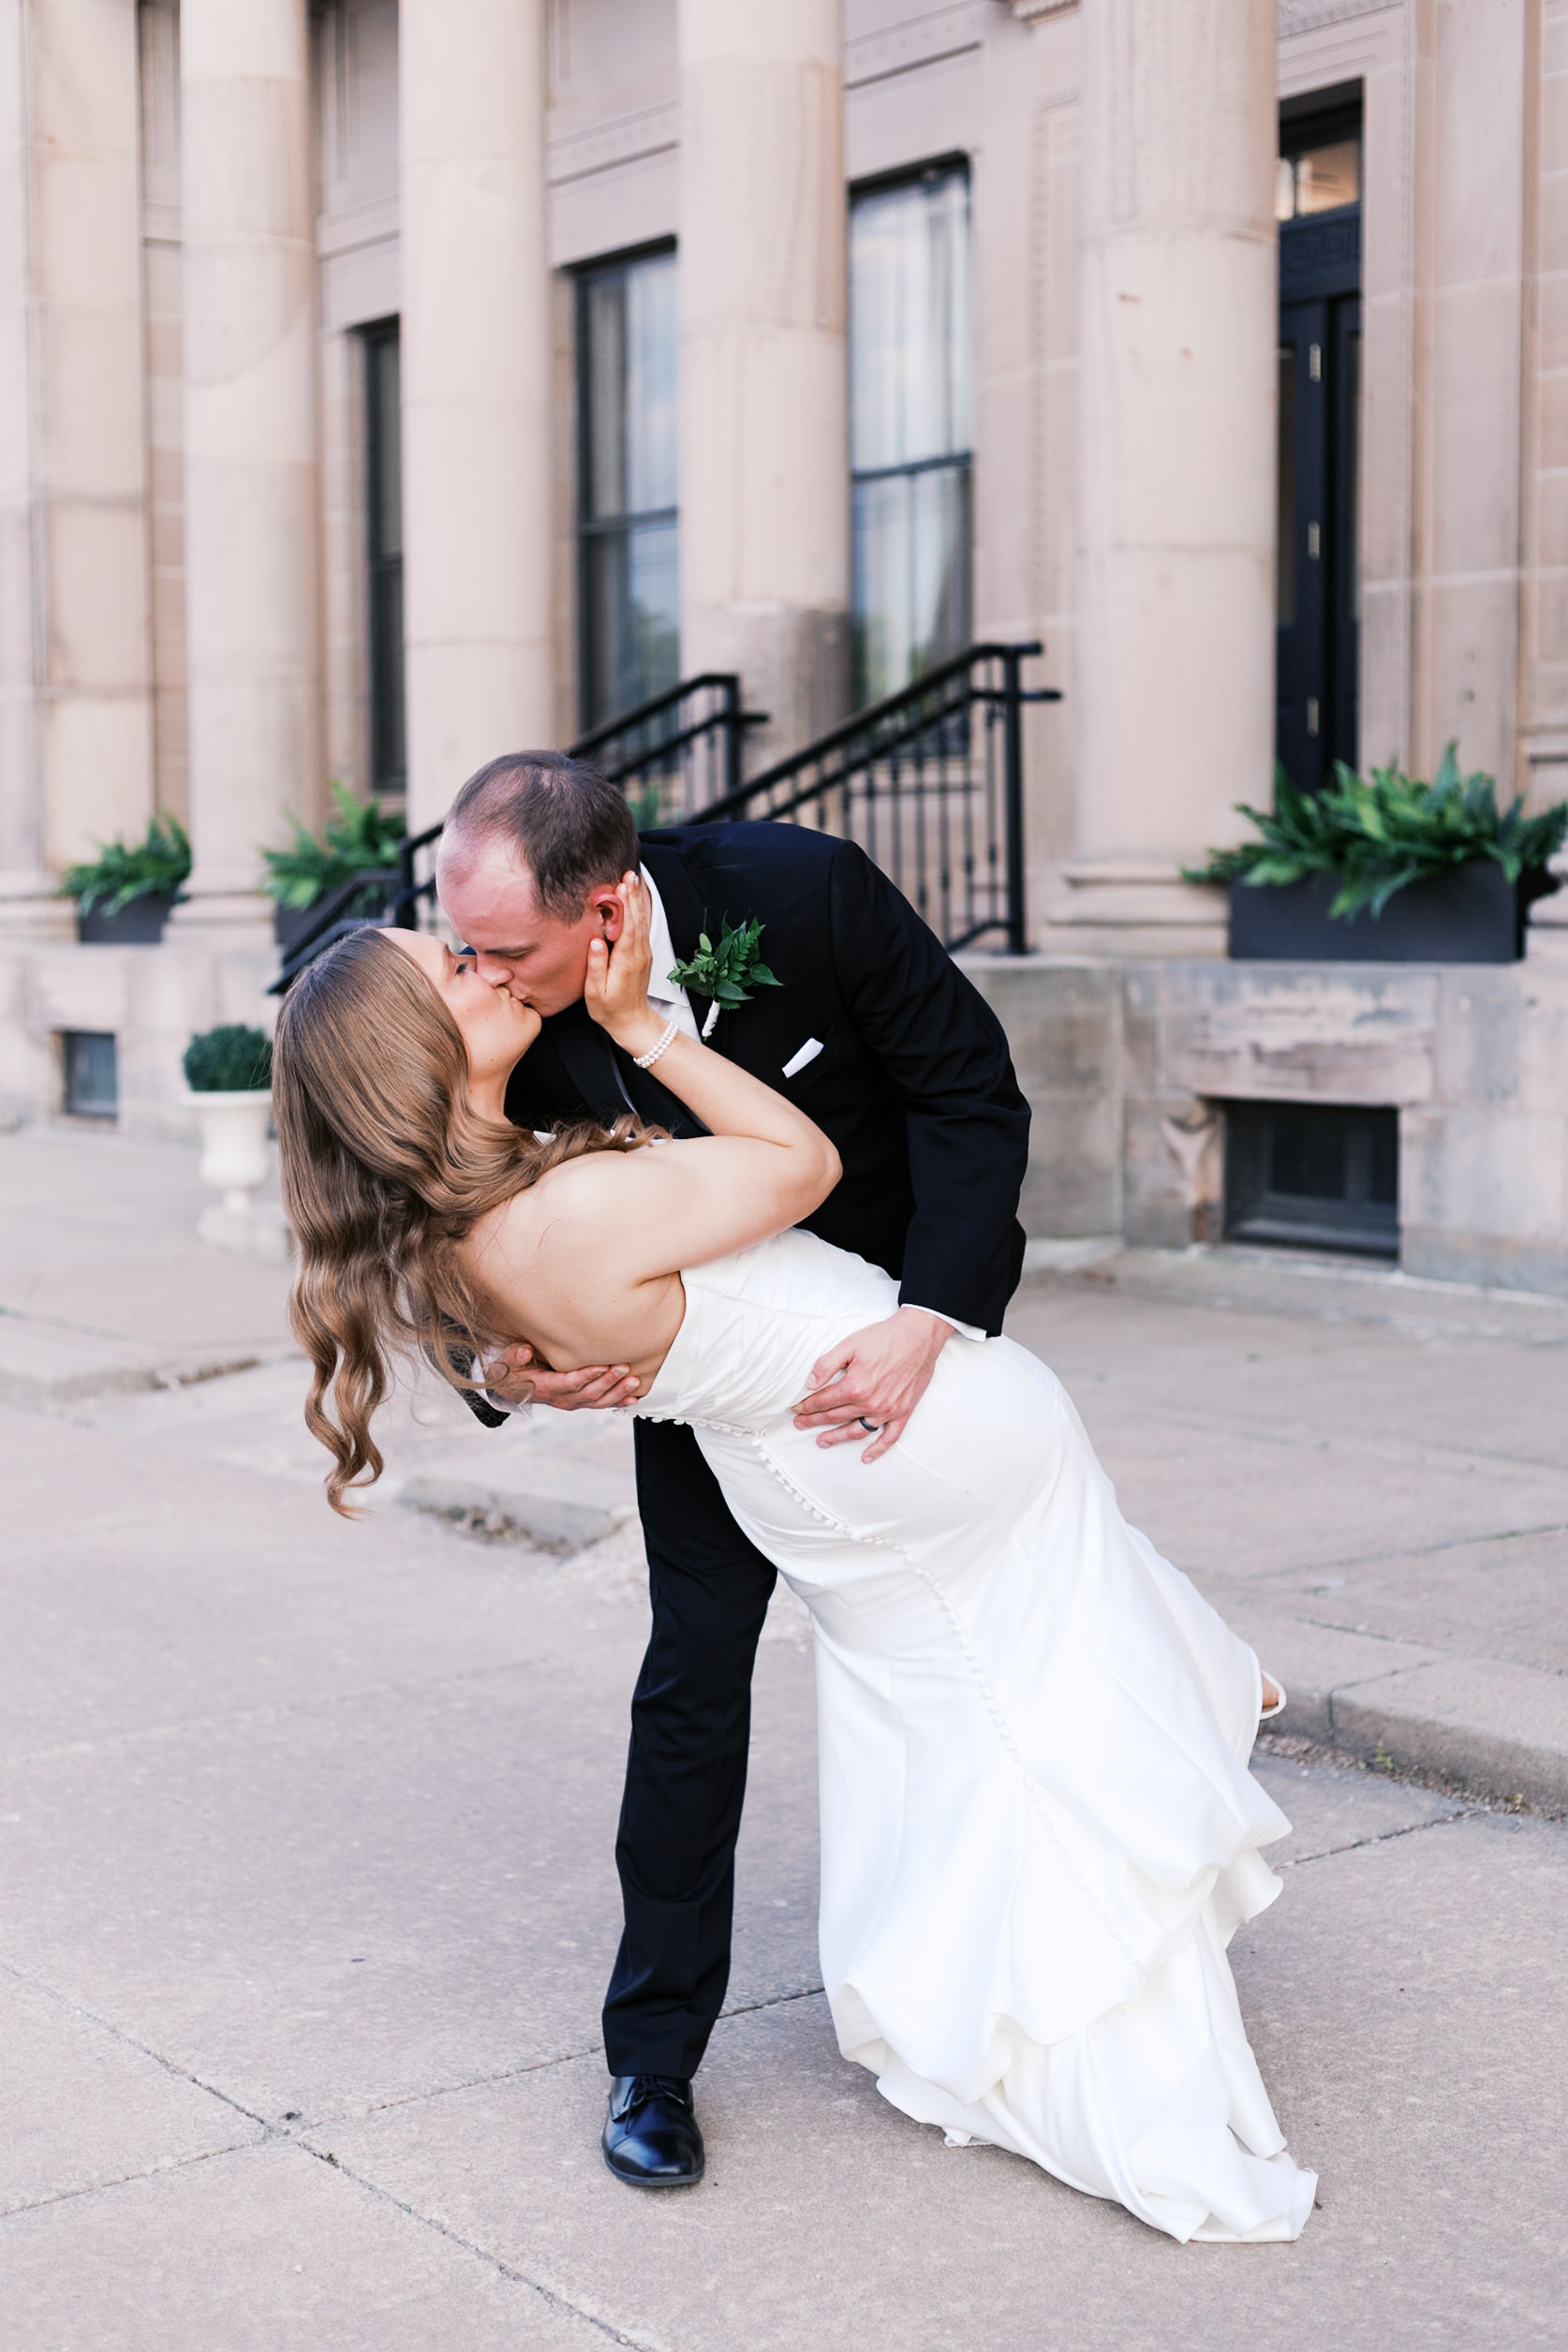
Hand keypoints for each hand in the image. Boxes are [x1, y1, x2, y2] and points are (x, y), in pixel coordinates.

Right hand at [485, 1342, 640, 1412]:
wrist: (513, 1385)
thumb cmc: (513, 1369)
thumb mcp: (507, 1360)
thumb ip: (514, 1355)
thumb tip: (524, 1351)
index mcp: (544, 1387)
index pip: (568, 1383)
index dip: (586, 1376)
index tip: (602, 1366)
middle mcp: (560, 1398)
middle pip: (588, 1393)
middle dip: (608, 1382)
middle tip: (624, 1368)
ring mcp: (571, 1402)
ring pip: (597, 1401)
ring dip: (617, 1392)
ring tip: (633, 1382)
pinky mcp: (579, 1401)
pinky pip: (600, 1404)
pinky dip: (617, 1401)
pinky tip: (632, 1398)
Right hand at [584, 873, 661, 1056]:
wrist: (632, 1022)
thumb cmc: (610, 1009)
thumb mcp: (596, 992)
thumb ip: (596, 966)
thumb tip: (595, 941)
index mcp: (627, 959)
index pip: (628, 925)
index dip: (626, 903)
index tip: (623, 884)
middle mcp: (639, 953)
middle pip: (637, 918)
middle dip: (633, 894)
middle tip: (629, 873)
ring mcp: (643, 953)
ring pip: (641, 921)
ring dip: (637, 900)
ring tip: (632, 880)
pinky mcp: (642, 954)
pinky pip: (641, 928)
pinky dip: (638, 911)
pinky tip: (635, 900)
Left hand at [792, 1307, 950, 1463]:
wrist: (918, 1336)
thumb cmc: (885, 1338)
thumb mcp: (849, 1345)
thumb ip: (826, 1365)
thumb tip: (810, 1383)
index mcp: (854, 1386)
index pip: (823, 1401)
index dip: (806, 1406)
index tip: (796, 1410)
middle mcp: (869, 1403)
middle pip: (835, 1417)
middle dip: (814, 1421)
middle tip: (800, 1424)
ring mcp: (887, 1410)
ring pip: (856, 1431)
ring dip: (837, 1438)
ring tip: (822, 1441)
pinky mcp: (903, 1412)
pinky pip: (889, 1437)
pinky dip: (877, 1449)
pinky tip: (866, 1457)